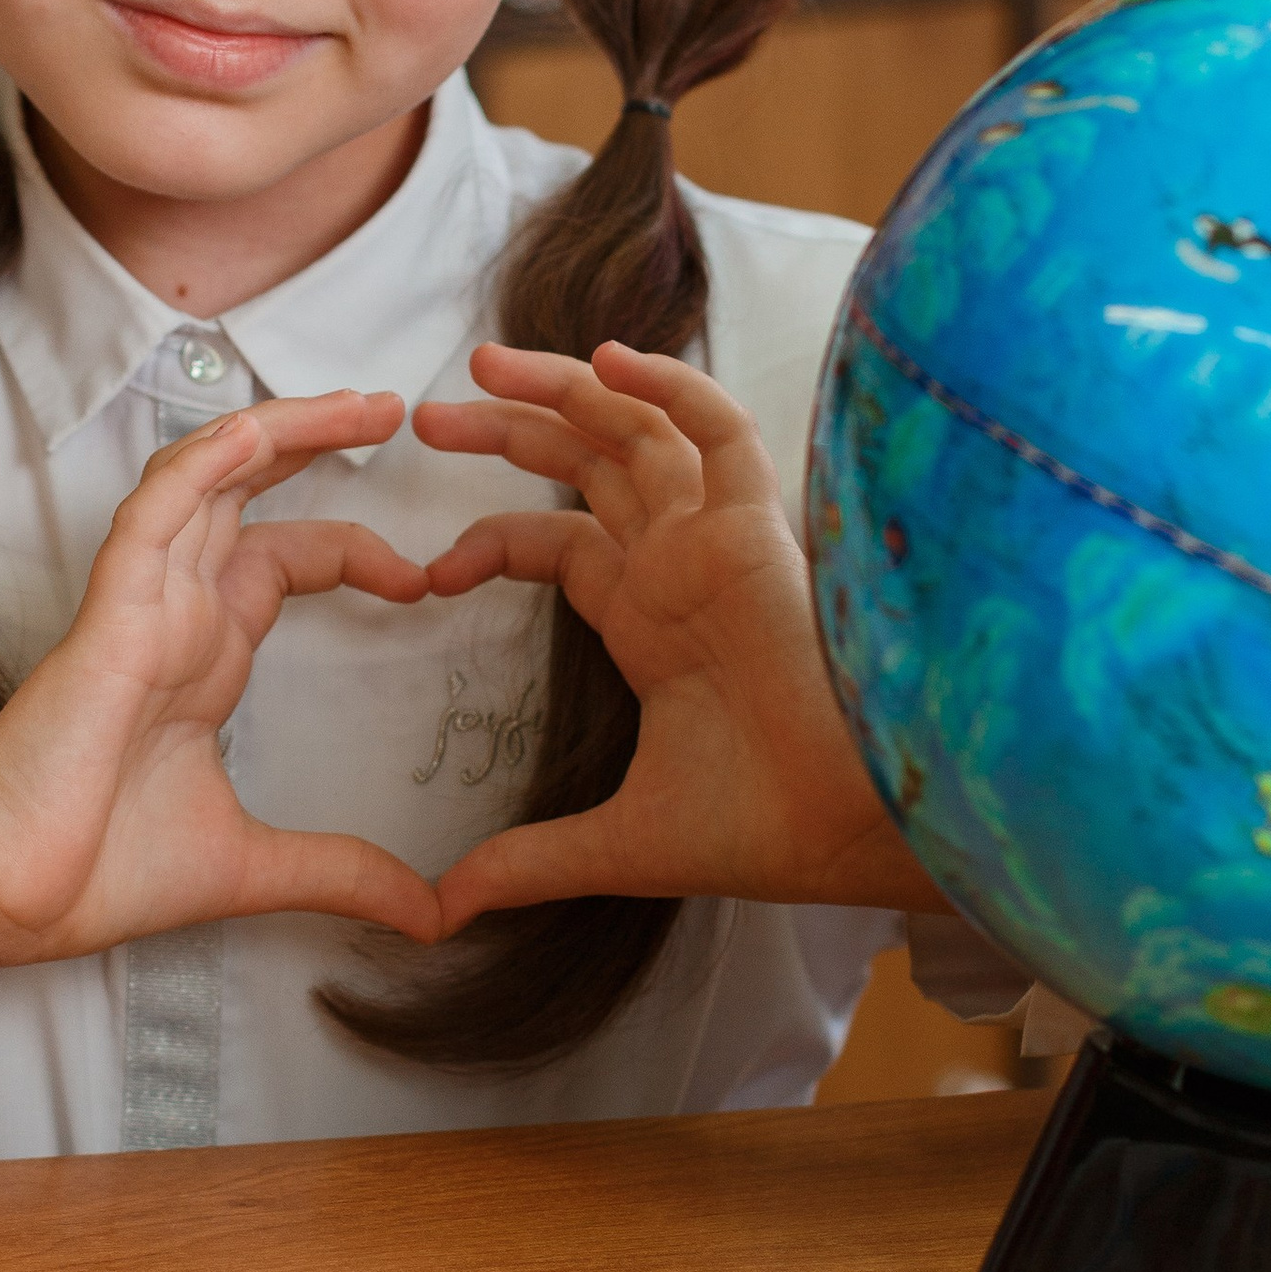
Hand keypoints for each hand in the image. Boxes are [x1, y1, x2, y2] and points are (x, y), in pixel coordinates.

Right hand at [0, 392, 442, 987]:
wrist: (8, 897)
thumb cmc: (94, 871)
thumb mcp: (253, 867)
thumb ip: (343, 874)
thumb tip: (431, 915)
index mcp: (202, 655)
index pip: (285, 559)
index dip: (355, 549)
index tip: (423, 577)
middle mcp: (174, 614)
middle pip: (248, 492)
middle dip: (319, 442)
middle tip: (394, 409)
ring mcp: (140, 606)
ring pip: (207, 481)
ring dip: (278, 430)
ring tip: (357, 402)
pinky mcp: (109, 617)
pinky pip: (152, 515)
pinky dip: (200, 467)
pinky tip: (254, 433)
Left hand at [413, 342, 941, 933]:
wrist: (845, 832)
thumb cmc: (761, 829)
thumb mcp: (617, 841)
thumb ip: (526, 861)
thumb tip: (440, 911)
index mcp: (650, 620)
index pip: (559, 543)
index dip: (488, 540)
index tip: (425, 573)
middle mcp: (681, 566)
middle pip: (588, 466)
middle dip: (511, 429)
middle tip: (431, 409)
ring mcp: (719, 540)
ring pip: (639, 430)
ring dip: (566, 388)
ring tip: (485, 363)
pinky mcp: (758, 529)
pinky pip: (721, 431)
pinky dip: (670, 387)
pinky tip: (608, 360)